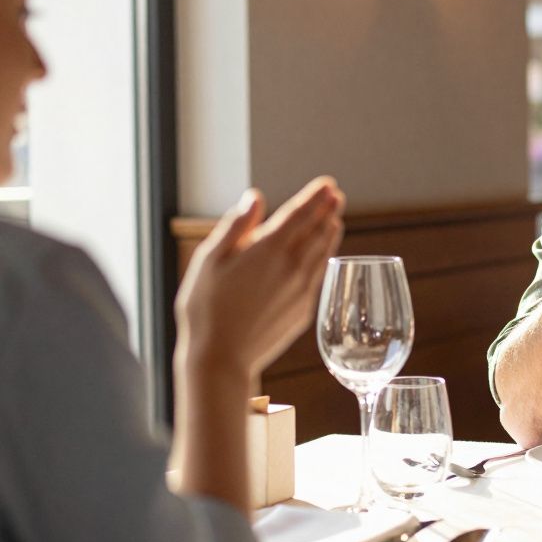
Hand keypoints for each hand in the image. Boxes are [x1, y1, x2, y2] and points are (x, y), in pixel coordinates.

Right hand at [175, 177, 344, 376]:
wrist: (220, 358)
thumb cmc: (205, 309)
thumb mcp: (210, 260)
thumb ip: (236, 226)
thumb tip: (255, 198)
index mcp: (270, 249)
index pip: (301, 214)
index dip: (316, 196)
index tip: (327, 184)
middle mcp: (293, 267)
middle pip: (318, 231)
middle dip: (327, 210)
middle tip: (336, 195)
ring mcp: (302, 290)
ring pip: (323, 254)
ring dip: (330, 233)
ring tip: (334, 220)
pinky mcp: (303, 310)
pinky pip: (319, 276)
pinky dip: (324, 259)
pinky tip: (323, 257)